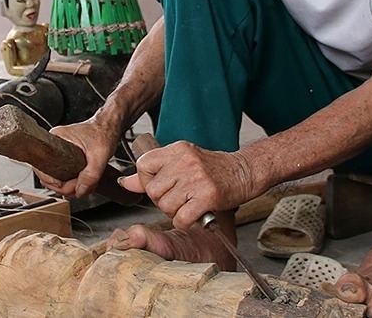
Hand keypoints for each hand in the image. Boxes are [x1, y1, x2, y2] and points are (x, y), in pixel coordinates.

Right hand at [35, 117, 119, 198]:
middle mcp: (53, 145)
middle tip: (79, 189)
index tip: (71, 186)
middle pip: (47, 176)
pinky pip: (60, 174)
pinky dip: (70, 182)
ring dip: (68, 186)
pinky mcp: (64, 157)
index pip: (43, 169)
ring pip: (54, 177)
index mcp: (56, 139)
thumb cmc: (103, 133)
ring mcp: (57, 151)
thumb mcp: (100, 156)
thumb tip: (80, 190)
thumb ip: (91, 175)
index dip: (56, 183)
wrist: (109, 127)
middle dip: (64, 187)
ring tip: (82, 186)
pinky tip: (81, 182)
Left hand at [118, 141, 256, 228]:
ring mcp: (197, 178)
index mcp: (177, 149)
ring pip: (166, 205)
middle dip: (162, 200)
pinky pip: (181, 218)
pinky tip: (195, 214)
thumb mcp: (181, 163)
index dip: (148, 181)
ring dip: (175, 212)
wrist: (244, 171)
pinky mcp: (207, 196)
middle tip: (179, 198)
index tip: (162, 185)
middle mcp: (185, 161)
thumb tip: (126, 183)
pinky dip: (185, 221)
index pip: (143, 165)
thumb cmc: (212, 169)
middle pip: (153, 190)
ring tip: (189, 204)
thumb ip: (154, 172)